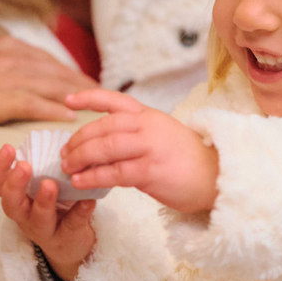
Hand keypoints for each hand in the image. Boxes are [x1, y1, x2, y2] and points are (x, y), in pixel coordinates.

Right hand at [0, 36, 94, 123]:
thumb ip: (2, 61)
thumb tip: (21, 70)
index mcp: (7, 46)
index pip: (48, 59)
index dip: (71, 71)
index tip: (88, 81)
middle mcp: (12, 56)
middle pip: (58, 71)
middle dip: (83, 83)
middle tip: (105, 96)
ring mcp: (7, 76)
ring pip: (53, 86)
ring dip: (78, 96)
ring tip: (97, 108)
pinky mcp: (0, 97)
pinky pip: (36, 104)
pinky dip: (56, 109)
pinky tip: (71, 117)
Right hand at [0, 144, 96, 280]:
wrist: (68, 243)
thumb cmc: (52, 206)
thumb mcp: (42, 187)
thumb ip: (44, 167)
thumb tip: (58, 139)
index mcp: (17, 198)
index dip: (0, 166)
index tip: (8, 148)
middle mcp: (25, 215)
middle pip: (11, 202)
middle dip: (15, 184)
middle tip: (24, 166)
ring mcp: (44, 229)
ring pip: (38, 218)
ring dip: (43, 201)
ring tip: (50, 184)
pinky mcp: (67, 237)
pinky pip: (72, 224)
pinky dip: (80, 212)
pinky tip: (88, 200)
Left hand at [61, 89, 218, 215]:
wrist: (218, 177)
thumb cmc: (187, 160)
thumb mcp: (161, 134)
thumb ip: (134, 133)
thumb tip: (99, 144)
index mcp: (148, 115)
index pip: (113, 100)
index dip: (87, 98)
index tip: (67, 101)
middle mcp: (147, 126)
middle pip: (102, 127)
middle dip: (77, 140)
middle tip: (63, 153)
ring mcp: (149, 147)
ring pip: (104, 148)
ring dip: (80, 158)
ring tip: (67, 168)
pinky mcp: (151, 171)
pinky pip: (114, 173)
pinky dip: (93, 176)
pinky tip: (81, 182)